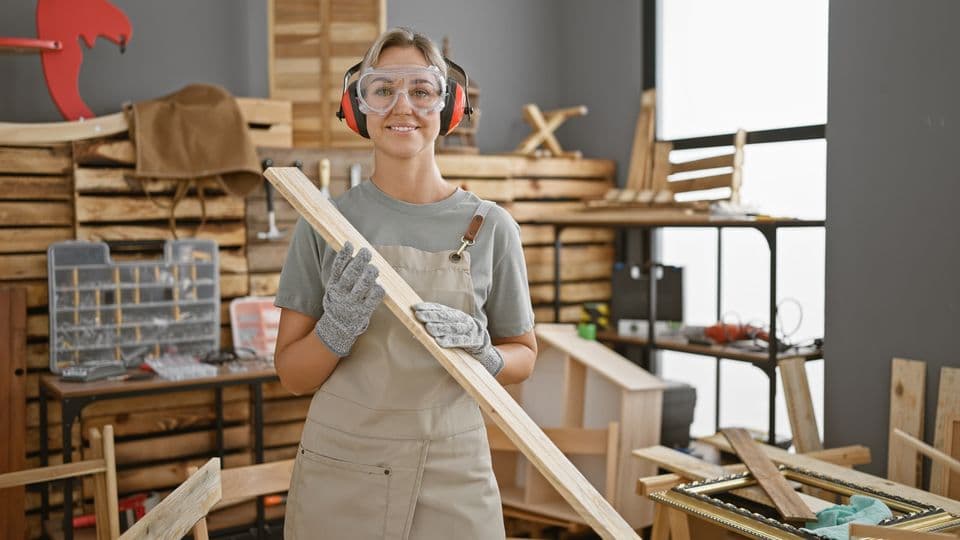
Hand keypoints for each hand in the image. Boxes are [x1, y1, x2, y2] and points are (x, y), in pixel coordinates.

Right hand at [315, 242, 384, 356]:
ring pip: (362, 285)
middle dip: (360, 261)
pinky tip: (380, 285)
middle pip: (351, 274)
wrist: (335, 331)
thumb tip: (349, 251)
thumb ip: (341, 274)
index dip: (343, 256)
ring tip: (374, 268)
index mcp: (333, 287)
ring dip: (370, 274)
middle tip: (366, 252)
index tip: (349, 244)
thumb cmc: (338, 304)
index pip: (337, 268)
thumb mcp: (334, 290)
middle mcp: (341, 295)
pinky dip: (378, 290)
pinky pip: (373, 299)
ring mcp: (352, 304)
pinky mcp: (363, 313)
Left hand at [412, 302, 503, 375]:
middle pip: (445, 316)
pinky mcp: (473, 341)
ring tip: (428, 329)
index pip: (440, 308)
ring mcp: (469, 329)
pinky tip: (440, 342)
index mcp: (455, 314)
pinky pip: (460, 341)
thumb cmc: (460, 336)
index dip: (428, 307)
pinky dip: (450, 341)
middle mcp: (462, 319)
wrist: (482, 344)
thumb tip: (414, 330)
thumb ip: (434, 327)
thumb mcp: (449, 328)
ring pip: (453, 327)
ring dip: (440, 328)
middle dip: (431, 316)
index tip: (415, 308)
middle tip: (419, 316)